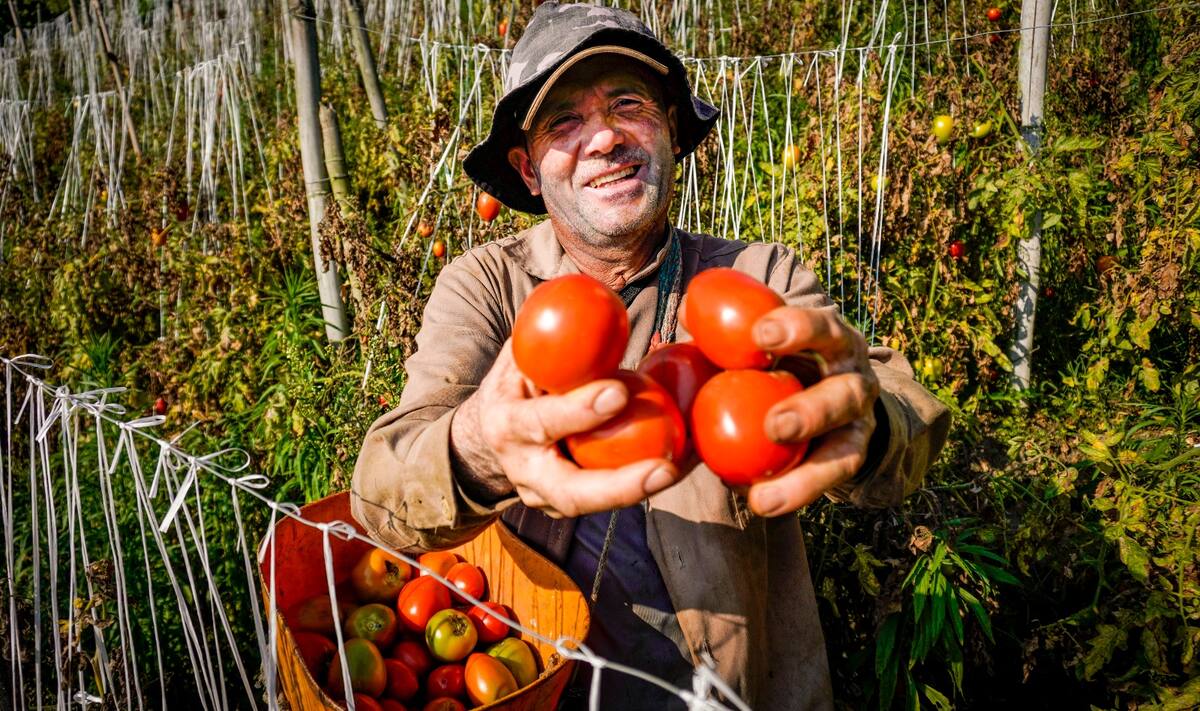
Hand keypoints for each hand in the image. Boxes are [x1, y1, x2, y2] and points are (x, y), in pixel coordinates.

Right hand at [451, 340, 682, 517]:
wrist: (487, 439)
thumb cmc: (515, 385)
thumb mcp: (519, 358)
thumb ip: (549, 339)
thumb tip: (599, 304)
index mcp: (507, 426)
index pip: (541, 422)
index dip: (578, 411)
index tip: (618, 392)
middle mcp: (525, 472)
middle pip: (571, 493)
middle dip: (619, 485)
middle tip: (665, 468)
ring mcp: (546, 498)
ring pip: (596, 505)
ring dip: (646, 488)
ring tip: (686, 466)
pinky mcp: (569, 506)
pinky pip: (612, 497)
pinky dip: (650, 481)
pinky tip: (688, 461)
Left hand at [746, 307, 879, 515]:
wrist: (824, 394)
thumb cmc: (778, 359)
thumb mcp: (758, 342)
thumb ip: (726, 333)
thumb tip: (688, 312)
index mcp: (832, 340)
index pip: (823, 328)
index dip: (798, 329)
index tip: (761, 335)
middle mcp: (854, 380)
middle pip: (846, 394)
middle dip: (813, 411)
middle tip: (775, 427)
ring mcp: (857, 425)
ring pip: (845, 452)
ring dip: (807, 476)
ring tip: (763, 498)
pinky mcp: (849, 460)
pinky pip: (826, 484)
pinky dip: (793, 494)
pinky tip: (758, 502)